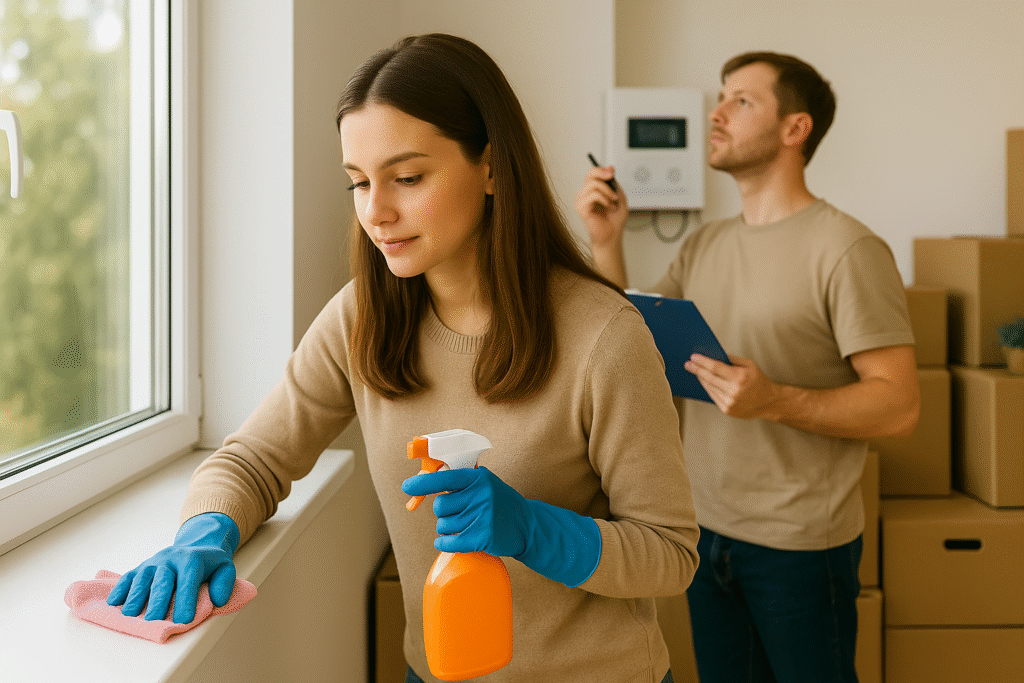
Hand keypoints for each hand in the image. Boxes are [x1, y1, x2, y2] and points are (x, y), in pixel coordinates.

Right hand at [106, 512, 239, 623]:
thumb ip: (224, 583)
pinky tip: (114, 602)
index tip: (184, 619)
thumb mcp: (225, 568)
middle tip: (154, 619)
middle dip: (158, 601)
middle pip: (163, 580)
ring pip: (143, 578)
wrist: (196, 545)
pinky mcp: (142, 566)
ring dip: (136, 596)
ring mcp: (154, 562)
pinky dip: (120, 588)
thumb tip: (218, 600)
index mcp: (192, 559)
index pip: (188, 581)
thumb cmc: (209, 564)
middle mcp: (170, 558)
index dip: (186, 600)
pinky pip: (129, 576)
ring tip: (131, 614)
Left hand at [402, 466, 530, 556]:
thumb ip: (460, 483)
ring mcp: (482, 517)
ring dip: (448, 529)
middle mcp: (480, 495)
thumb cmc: (500, 503)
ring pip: (443, 525)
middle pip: (440, 506)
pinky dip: (445, 544)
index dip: (423, 483)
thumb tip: (424, 483)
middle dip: (444, 512)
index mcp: (478, 478)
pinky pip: (449, 542)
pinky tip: (451, 542)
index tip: (407, 487)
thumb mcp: (485, 484)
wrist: (528, 526)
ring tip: (466, 526)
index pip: (444, 479)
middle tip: (459, 514)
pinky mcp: (482, 538)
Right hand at [575, 166, 627, 249]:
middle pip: (590, 174)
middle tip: (614, 187)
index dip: (603, 170)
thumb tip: (609, 168)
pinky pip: (593, 195)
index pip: (593, 172)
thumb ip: (614, 183)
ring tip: (613, 202)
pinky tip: (608, 208)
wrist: (612, 236)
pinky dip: (604, 200)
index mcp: (592, 189)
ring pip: (593, 184)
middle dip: (605, 177)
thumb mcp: (619, 196)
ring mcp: (581, 200)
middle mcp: (585, 193)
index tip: (612, 173)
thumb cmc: (614, 220)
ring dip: (608, 192)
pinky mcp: (581, 208)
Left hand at [684, 353, 780, 419]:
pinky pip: (712, 396)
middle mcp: (734, 391)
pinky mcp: (727, 410)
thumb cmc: (759, 380)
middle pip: (709, 378)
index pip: (715, 367)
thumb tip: (712, 355)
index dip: (702, 361)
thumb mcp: (749, 365)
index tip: (693, 357)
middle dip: (696, 370)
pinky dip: (707, 388)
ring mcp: (730, 402)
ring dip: (700, 378)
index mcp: (740, 377)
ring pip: (709, 387)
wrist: (769, 402)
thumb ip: (731, 359)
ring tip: (694, 371)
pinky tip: (703, 381)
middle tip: (688, 364)